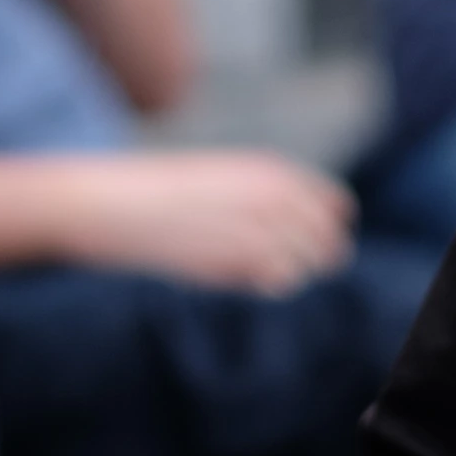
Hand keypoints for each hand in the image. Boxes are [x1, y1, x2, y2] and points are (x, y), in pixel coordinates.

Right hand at [53, 150, 355, 296]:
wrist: (119, 202)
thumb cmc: (165, 191)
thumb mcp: (223, 178)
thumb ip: (267, 198)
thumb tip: (308, 233)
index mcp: (272, 171)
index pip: (336, 206)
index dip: (326, 228)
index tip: (303, 243)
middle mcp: (275, 195)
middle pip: (331, 243)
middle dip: (313, 259)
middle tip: (272, 264)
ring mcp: (260, 226)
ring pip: (309, 267)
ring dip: (288, 273)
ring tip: (247, 267)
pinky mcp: (240, 257)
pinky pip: (278, 282)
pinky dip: (263, 284)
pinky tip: (232, 274)